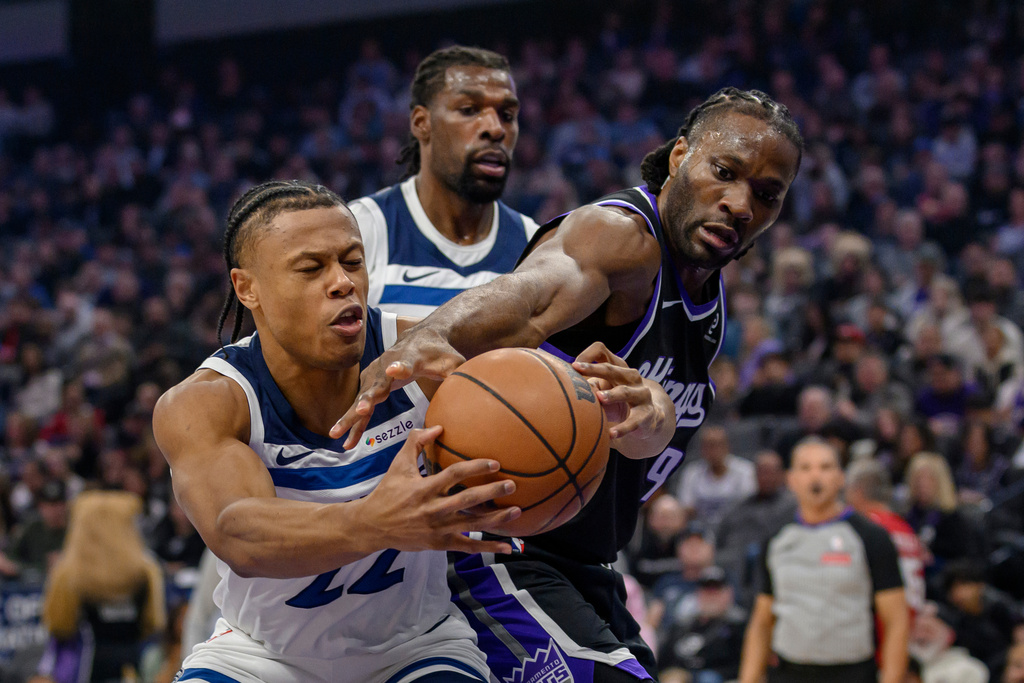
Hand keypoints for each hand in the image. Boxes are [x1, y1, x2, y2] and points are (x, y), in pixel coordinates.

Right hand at [330, 329, 465, 447]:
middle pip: (376, 384)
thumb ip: (458, 373)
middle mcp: (386, 366)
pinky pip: (360, 408)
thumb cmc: (439, 352)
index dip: (399, 367)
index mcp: (409, 358)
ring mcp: (375, 376)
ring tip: (337, 434)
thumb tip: (472, 388)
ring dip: (350, 417)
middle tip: (360, 411)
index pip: (403, 363)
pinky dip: (353, 424)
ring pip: (361, 399)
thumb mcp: (452, 361)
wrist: (419, 338)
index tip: (394, 370)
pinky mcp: (370, 386)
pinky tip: (346, 442)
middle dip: (366, 398)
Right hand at [352, 425, 520, 553]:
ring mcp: (437, 528)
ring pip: (472, 524)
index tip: (495, 463)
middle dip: (491, 492)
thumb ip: (416, 442)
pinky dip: (487, 547)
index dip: (475, 468)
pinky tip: (506, 546)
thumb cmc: (387, 492)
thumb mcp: (398, 464)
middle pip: (467, 500)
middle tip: (512, 484)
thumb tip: (438, 426)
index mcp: (423, 488)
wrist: (371, 526)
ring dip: (496, 519)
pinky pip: (467, 546)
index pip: (453, 474)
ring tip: (518, 511)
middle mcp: (432, 509)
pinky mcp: (439, 543)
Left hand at [572, 342, 666, 441]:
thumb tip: (564, 388)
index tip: (573, 366)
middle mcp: (631, 377)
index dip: (588, 356)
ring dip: (612, 394)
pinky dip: (622, 428)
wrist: (649, 418)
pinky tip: (610, 434)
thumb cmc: (618, 401)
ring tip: (599, 398)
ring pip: (626, 392)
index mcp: (617, 368)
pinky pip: (634, 421)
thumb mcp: (603, 390)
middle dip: (595, 369)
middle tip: (578, 370)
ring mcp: (641, 394)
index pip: (602, 351)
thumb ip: (588, 386)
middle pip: (612, 369)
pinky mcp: (647, 413)